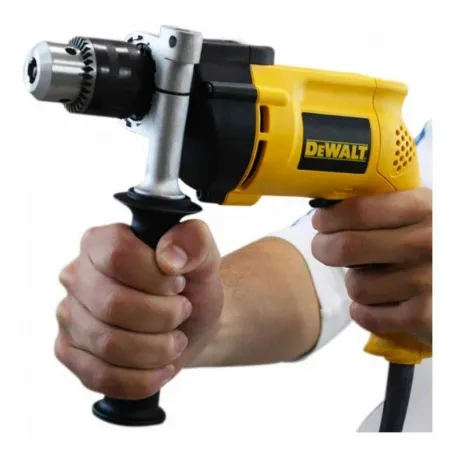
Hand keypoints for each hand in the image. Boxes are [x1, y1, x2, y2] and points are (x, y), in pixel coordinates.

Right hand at [55, 220, 223, 399]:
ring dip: (156, 349)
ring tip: (175, 340)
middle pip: (113, 304)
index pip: (117, 255)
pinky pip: (100, 376)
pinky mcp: (70, 352)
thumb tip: (170, 257)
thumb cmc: (191, 285)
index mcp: (101, 242)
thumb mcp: (204, 256)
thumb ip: (194, 241)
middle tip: (182, 313)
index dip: (156, 277)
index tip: (178, 286)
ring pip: (108, 344)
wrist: (189, 322)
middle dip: (162, 317)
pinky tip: (161, 367)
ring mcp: (69, 316)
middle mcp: (77, 276)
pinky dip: (142, 379)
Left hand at [311, 188, 431, 346]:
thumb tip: (329, 208)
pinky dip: (365, 312)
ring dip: (356, 283)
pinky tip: (381, 303)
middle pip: (346, 247)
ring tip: (374, 279)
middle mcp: (426, 242)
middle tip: (325, 248)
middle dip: (325, 248)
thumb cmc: (437, 243)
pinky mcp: (424, 316)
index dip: (329, 218)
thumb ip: (384, 207)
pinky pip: (366, 315)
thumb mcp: (422, 212)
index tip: (321, 222)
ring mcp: (426, 280)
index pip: (359, 210)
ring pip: (356, 285)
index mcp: (423, 208)